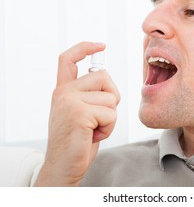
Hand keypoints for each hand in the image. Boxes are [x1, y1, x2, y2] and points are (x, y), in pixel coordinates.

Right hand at [35, 42, 119, 185]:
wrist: (64, 167)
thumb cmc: (77, 140)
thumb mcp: (81, 111)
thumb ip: (88, 93)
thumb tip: (103, 75)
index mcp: (63, 90)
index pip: (68, 59)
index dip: (84, 48)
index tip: (100, 45)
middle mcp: (63, 92)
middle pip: (104, 76)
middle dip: (111, 97)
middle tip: (99, 117)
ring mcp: (69, 101)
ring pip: (111, 97)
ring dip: (110, 117)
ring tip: (93, 128)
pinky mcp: (78, 113)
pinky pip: (111, 113)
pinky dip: (108, 127)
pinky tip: (93, 135)